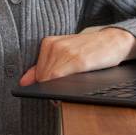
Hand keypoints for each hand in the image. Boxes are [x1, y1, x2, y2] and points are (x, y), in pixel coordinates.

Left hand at [18, 27, 135, 86]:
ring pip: (48, 80)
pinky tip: (70, 89)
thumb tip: (23, 82)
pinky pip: (59, 79)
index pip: (36, 73)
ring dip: (55, 91)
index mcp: (49, 43)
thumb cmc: (89, 49)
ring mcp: (65, 52)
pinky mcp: (78, 60)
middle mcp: (54, 46)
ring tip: (69, 90)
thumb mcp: (65, 54)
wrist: (113, 39)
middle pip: (42, 78)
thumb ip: (44, 67)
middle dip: (49, 90)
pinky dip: (61, 89)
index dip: (43, 86)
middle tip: (61, 95)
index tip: (52, 91)